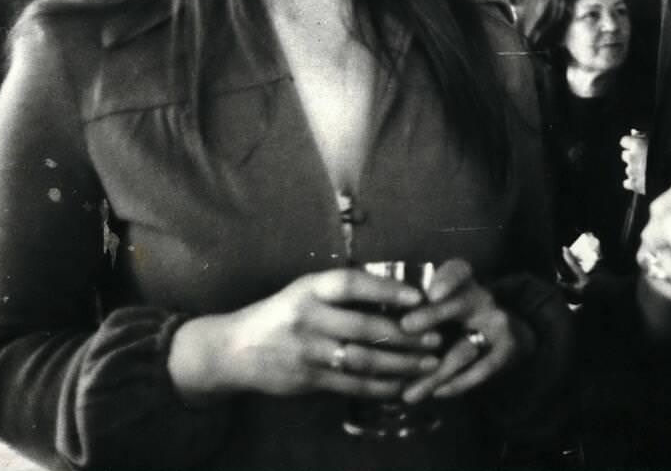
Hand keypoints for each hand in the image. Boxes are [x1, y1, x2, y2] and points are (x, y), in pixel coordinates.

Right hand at [168, 267, 443, 400]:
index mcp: (310, 288)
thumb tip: (397, 291)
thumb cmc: (282, 313)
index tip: (418, 297)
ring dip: (400, 364)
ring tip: (429, 363)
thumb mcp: (305, 290)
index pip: (352, 284)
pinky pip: (351, 386)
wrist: (234, 349)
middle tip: (436, 338)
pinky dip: (380, 387)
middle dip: (406, 335)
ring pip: (363, 360)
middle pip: (365, 327)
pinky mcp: (308, 380)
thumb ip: (342, 292)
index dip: (387, 289)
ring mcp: (307, 352)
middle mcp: (308, 318)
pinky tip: (402, 386)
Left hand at [395, 258, 530, 402]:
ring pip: (464, 349)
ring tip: (408, 392)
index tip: (430, 293)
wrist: (504, 334)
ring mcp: (496, 325)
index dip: (447, 279)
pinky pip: (480, 370)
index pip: (459, 271)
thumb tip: (370, 321)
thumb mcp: (442, 304)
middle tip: (406, 326)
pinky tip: (435, 394)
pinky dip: (457, 384)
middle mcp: (481, 299)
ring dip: (435, 372)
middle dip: (433, 315)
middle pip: (460, 304)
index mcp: (463, 283)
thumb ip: (413, 308)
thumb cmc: (457, 317)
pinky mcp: (506, 351)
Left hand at [619, 132, 647, 193]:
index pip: (624, 141)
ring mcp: (632, 171)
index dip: (630, 144)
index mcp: (638, 145)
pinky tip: (644, 182)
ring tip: (649, 172)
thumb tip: (633, 133)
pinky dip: (634, 183)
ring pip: (628, 169)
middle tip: (644, 160)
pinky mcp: (634, 185)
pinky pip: (627, 183)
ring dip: (635, 170)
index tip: (636, 147)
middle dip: (633, 158)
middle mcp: (632, 157)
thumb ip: (643, 136)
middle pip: (625, 155)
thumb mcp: (658, 141)